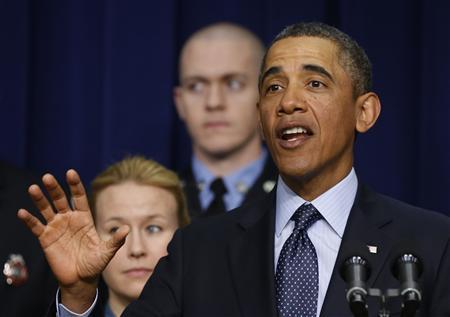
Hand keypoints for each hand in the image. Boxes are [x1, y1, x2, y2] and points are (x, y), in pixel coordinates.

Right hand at [17, 169, 128, 311]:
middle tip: (47, 177)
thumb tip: (126, 229)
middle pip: (60, 199)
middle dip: (54, 188)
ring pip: (46, 209)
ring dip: (39, 199)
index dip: (75, 185)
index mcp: (84, 218)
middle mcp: (69, 219)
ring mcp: (57, 227)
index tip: (70, 173)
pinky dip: (29, 220)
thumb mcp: (107, 252)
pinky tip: (22, 212)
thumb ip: (116, 240)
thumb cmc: (95, 263)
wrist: (81, 279)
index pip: (79, 197)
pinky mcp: (46, 238)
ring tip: (33, 188)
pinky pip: (36, 227)